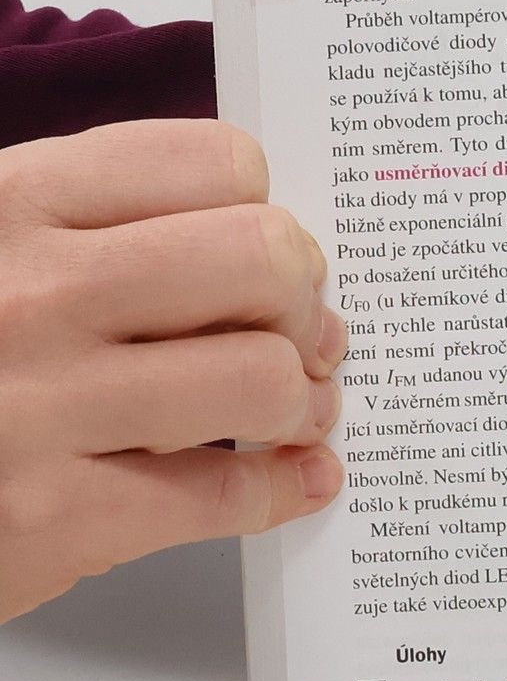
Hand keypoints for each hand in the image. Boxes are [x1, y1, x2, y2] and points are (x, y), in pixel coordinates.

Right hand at [0, 119, 346, 622]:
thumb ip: (93, 227)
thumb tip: (260, 247)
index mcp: (10, 203)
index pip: (214, 164)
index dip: (266, 213)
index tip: (267, 254)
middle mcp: (27, 294)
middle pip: (259, 260)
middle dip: (302, 301)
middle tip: (302, 334)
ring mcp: (36, 406)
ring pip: (260, 377)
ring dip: (303, 400)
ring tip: (297, 410)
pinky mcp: (49, 517)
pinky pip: (220, 493)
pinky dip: (281, 488)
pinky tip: (294, 479)